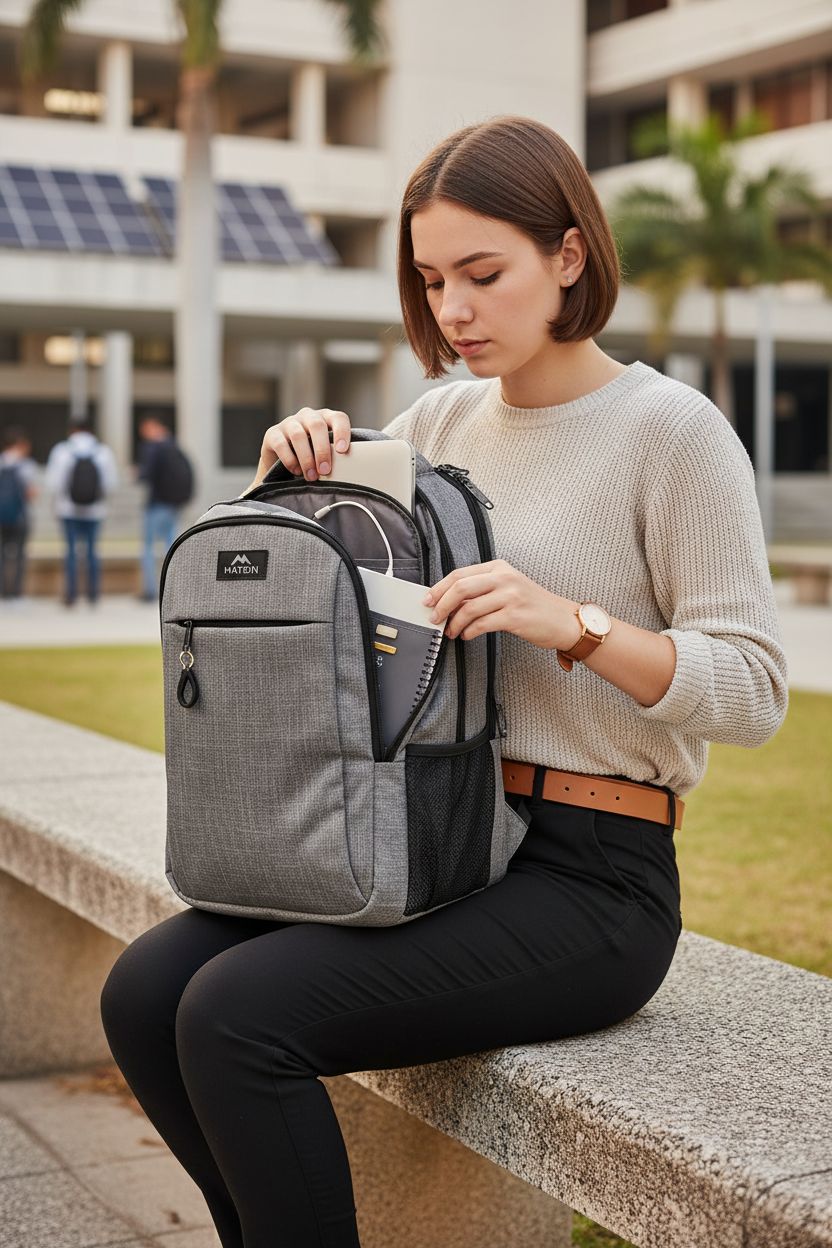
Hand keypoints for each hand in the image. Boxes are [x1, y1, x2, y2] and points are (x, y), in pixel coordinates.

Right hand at [244, 408, 352, 493]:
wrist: (281, 463)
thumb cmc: (312, 459)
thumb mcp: (327, 454)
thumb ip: (338, 457)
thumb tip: (353, 473)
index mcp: (326, 418)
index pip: (338, 418)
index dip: (342, 432)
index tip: (343, 451)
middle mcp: (308, 416)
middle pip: (317, 425)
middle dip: (322, 450)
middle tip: (325, 471)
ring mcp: (289, 423)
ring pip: (298, 435)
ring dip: (306, 458)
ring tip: (311, 477)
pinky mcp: (272, 433)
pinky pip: (281, 443)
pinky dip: (289, 459)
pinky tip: (296, 471)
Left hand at [423, 559, 579, 650]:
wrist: (563, 619)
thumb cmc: (533, 605)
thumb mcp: (508, 587)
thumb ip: (482, 589)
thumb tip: (449, 601)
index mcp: (499, 567)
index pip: (459, 574)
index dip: (439, 588)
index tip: (427, 600)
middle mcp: (504, 578)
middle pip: (460, 588)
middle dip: (441, 605)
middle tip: (434, 618)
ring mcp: (510, 596)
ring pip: (469, 608)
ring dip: (455, 623)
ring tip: (451, 632)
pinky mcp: (514, 616)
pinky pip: (482, 624)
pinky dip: (469, 631)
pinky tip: (467, 635)